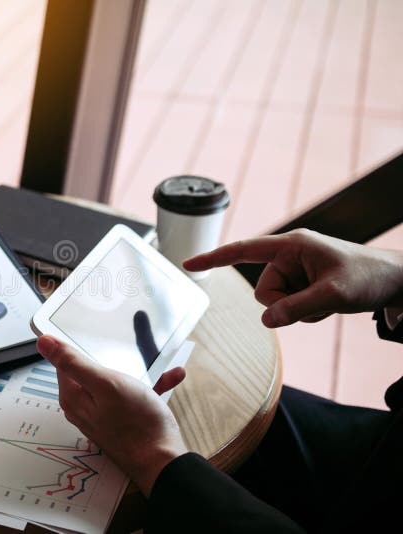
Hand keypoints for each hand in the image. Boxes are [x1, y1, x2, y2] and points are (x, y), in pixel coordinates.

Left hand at [36, 335, 187, 495]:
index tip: (91, 332)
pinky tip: (169, 377)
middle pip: (90, 370)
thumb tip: (43, 342)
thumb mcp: (106, 383)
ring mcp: (103, 414)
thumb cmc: (137, 424)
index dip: (77, 344)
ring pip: (116, 382)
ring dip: (136, 371)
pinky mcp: (122, 420)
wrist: (163, 462)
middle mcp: (84, 407)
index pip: (64, 362)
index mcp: (73, 397)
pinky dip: (149, 385)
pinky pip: (133, 396)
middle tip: (125, 345)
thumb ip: (74, 362)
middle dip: (110, 357)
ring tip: (153, 360)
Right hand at [184, 229, 402, 327]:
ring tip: (326, 300)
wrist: (397, 282)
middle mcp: (289, 255)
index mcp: (292, 245)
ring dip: (298, 308)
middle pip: (263, 290)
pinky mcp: (303, 283)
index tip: (188, 263)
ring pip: (275, 301)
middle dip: (285, 303)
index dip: (214, 258)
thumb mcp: (333, 295)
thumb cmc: (369, 277)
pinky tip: (327, 304)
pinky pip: (288, 306)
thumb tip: (266, 321)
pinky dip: (306, 311)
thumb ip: (295, 308)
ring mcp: (296, 270)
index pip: (243, 250)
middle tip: (317, 301)